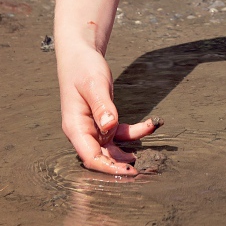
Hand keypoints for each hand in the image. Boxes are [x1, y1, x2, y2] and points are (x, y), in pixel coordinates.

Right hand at [57, 44, 160, 175]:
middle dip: (120, 165)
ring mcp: (92, 127)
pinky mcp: (102, 121)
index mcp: (75, 126)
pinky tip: (150, 125)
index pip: (90, 156)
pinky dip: (134, 132)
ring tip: (149, 152)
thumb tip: (109, 126)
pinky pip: (119, 133)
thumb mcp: (94, 84)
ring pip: (112, 147)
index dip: (109, 167)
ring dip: (129, 150)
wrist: (80, 55)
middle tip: (143, 170)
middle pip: (101, 157)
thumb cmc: (83, 67)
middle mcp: (82, 131)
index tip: (129, 170)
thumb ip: (102, 106)